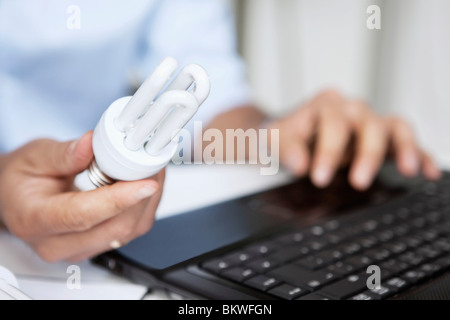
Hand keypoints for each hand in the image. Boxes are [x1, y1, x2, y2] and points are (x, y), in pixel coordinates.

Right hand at [0, 131, 163, 261]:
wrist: (17, 198)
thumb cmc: (22, 180)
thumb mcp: (34, 156)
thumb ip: (63, 154)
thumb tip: (91, 144)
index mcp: (35, 220)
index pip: (82, 215)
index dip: (119, 200)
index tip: (145, 184)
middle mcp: (56, 243)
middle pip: (113, 227)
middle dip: (140, 196)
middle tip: (151, 166)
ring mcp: (78, 249)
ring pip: (127, 232)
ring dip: (146, 201)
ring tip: (149, 171)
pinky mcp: (96, 246)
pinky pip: (130, 232)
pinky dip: (143, 208)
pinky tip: (143, 186)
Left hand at [268, 90, 440, 189]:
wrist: (287, 135)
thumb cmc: (283, 136)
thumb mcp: (274, 140)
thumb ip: (286, 149)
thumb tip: (301, 165)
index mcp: (325, 104)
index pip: (334, 122)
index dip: (329, 150)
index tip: (320, 177)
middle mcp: (351, 109)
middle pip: (369, 122)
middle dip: (367, 153)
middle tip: (359, 181)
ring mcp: (368, 122)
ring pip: (394, 126)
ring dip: (404, 147)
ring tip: (409, 170)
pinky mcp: (380, 138)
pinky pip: (404, 141)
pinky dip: (419, 154)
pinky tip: (427, 172)